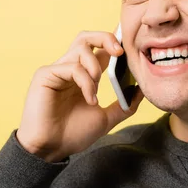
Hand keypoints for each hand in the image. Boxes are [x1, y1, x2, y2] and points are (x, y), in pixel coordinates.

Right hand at [16, 31, 144, 161]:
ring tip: (97, 88)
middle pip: (87, 37)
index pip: (99, 50)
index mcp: (83, 76)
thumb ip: (124, 105)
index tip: (130, 50)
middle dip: (106, 37)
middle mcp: (69, 69)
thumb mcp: (106, 118)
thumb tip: (141, 89)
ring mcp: (57, 70)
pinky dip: (86, 82)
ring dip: (96, 66)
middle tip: (120, 52)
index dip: (115, 44)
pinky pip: (72, 67)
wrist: (51, 150)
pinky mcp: (45, 75)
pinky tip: (90, 99)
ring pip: (81, 47)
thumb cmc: (73, 134)